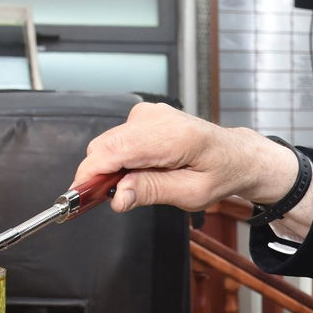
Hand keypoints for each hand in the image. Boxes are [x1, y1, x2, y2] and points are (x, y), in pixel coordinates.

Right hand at [74, 103, 312, 235]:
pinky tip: (138, 171)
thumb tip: (118, 197)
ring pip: (107, 144)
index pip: (116, 150)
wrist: (234, 155)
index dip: (91, 174)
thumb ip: (153, 191)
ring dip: (111, 169)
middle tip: (112, 200)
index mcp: (174, 136)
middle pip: (105, 146)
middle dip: (99, 176)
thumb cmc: (219, 173)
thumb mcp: (192, 194)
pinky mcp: (142, 116)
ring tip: (135, 186)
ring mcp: (148, 113)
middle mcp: (158, 117)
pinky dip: (119, 159)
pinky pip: (116, 140)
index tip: (77, 196)